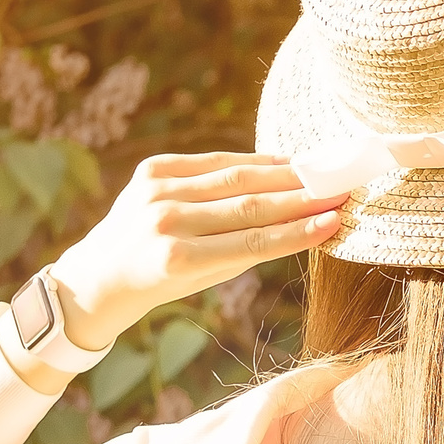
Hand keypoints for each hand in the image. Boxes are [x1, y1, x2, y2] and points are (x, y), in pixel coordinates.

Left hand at [47, 151, 342, 347]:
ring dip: (283, 175)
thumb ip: (249, 248)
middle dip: (301, 198)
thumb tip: (304, 220)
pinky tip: (283, 162)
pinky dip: (251, 161)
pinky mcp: (152, 168)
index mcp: (178, 259)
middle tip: (340, 191)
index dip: (299, 229)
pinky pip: (213, 161)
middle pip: (249, 204)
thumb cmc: (164, 282)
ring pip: (236, 178)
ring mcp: (156, 190)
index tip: (336, 220)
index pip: (253, 241)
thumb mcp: (207, 277)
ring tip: (319, 174)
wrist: (103, 271)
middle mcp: (165, 221)